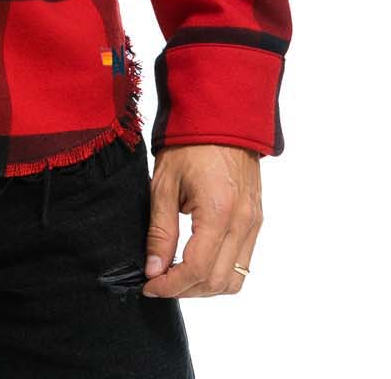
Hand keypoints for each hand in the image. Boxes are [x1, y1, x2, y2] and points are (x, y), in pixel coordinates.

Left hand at [141, 143, 262, 298]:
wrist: (222, 116)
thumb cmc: (189, 143)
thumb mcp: (164, 184)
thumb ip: (160, 231)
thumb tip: (153, 269)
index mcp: (219, 212)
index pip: (197, 270)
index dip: (170, 286)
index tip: (149, 285)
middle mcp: (243, 222)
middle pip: (217, 281)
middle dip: (185, 290)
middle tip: (158, 281)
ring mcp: (254, 223)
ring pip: (235, 279)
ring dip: (205, 286)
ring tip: (177, 275)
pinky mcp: (256, 220)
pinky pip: (243, 261)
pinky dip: (220, 271)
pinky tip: (197, 260)